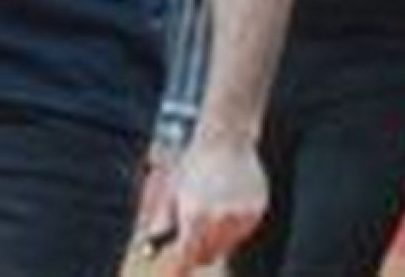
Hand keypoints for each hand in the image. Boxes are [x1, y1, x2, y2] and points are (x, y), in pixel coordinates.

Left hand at [141, 134, 266, 274]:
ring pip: (226, 245)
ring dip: (217, 239)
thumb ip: (162, 221)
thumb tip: (149, 246)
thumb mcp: (172, 190)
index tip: (176, 268)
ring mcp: (240, 218)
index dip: (180, 265)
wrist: (226, 140)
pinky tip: (228, 202)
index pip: (188, 258)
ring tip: (211, 209)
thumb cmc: (194, 165)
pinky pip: (243, 232)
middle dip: (197, 251)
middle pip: (208, 255)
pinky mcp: (256, 212)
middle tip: (192, 236)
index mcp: (194, 218)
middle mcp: (219, 222)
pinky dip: (234, 226)